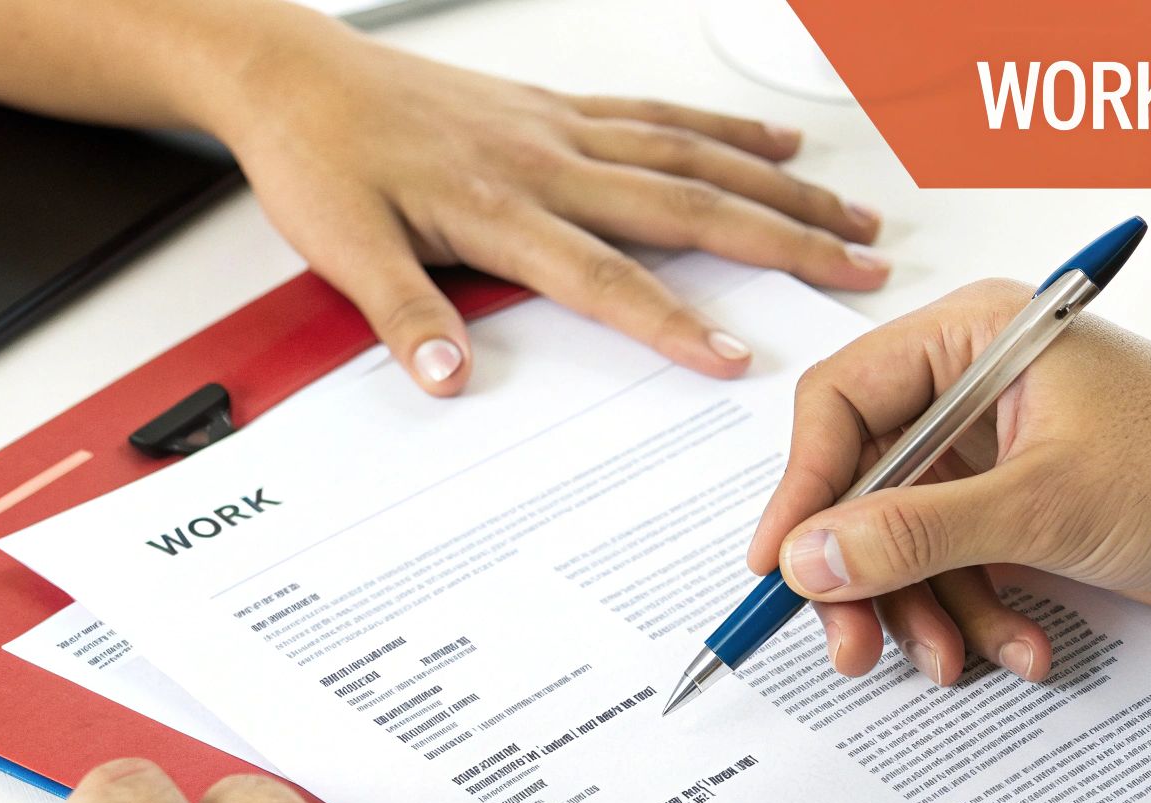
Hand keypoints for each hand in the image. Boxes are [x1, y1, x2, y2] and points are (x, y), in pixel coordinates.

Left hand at [208, 15, 888, 394]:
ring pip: (694, 155)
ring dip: (780, 189)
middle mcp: (550, 162)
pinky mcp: (559, 108)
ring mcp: (563, 129)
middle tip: (856, 272)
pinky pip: (660, 115)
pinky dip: (725, 131)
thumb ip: (405, 315)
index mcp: (504, 206)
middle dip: (784, 243)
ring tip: (849, 217)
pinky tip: (770, 146)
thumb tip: (451, 380)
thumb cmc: (320, 158)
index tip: (737, 359)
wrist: (293, 73)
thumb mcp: (342, 249)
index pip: (608, 278)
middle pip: (689, 205)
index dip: (676, 322)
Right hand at [748, 279, 1150, 684]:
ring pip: (907, 539)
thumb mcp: (1047, 505)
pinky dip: (979, 615)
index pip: (841, 403)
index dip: (802, 487)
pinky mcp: (1022, 509)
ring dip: (926, 610)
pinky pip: (960, 567)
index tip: (781, 566)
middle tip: (854, 645)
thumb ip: (917, 533)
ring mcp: (995, 454)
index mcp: (971, 338)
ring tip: (959, 661)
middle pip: (864, 483)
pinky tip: (1020, 649)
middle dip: (862, 574)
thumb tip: (808, 557)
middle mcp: (971, 390)